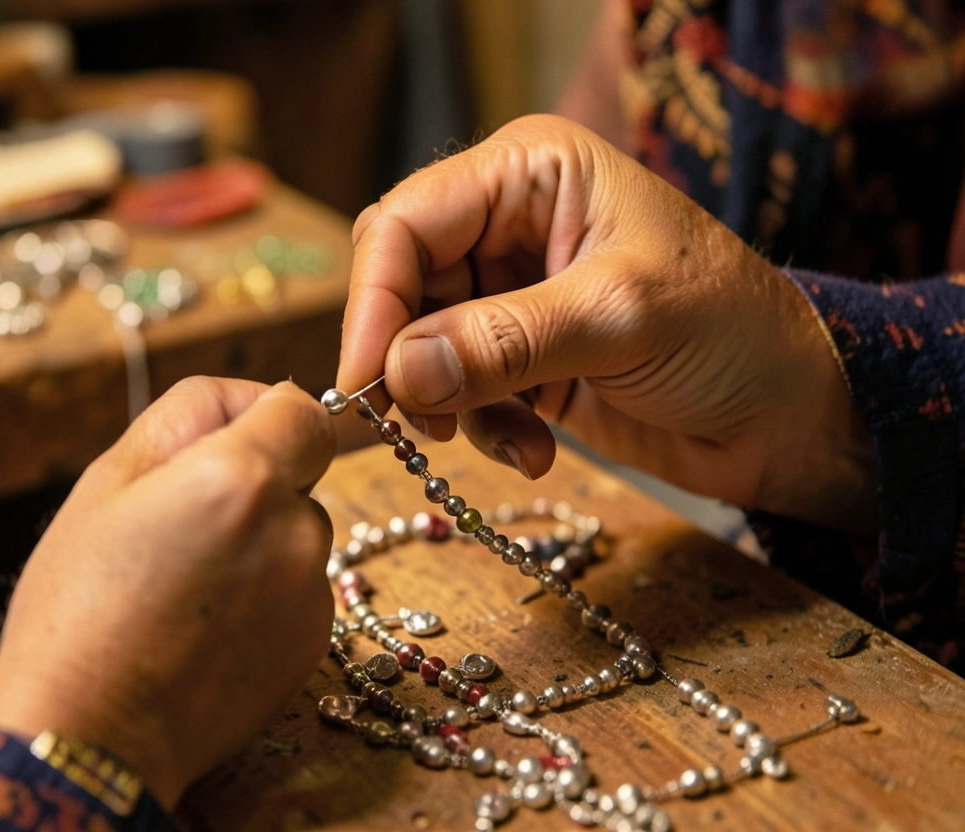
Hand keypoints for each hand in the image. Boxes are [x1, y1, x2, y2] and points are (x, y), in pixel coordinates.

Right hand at [0, 378, 336, 807]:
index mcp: (241, 480)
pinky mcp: (314, 646)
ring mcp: (311, 596)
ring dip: (261, 542)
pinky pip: (300, 591)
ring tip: (187, 586)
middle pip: (299, 477)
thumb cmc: (78, 606)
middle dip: (255, 485)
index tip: (228, 444)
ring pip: (299, 536)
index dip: (267, 418)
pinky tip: (206, 626)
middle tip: (181, 527)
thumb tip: (250, 399)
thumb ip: (189, 417)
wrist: (89, 735)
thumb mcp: (107, 482)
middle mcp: (294, 534)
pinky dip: (266, 595)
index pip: (306, 411)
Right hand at [339, 115, 874, 530]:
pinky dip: (485, 429)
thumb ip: (503, 341)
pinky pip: (460, 393)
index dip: (375, 299)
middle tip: (422, 424)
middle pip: (402, 285)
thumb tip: (397, 373)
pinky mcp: (520, 358)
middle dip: (409, 359)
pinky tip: (537, 450)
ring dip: (454, 406)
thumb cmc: (734, 331)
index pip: (408, 221)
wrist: (794, 413)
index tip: (365, 380)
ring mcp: (511, 294)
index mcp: (530, 172)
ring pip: (422, 349)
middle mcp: (507, 224)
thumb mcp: (619, 318)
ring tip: (514, 440)